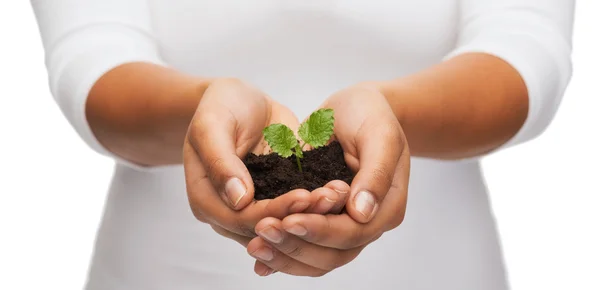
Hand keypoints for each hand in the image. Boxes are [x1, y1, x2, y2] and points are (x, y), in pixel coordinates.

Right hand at [183, 78, 348, 244]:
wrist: (240, 99)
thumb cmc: (220, 105)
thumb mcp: (212, 124)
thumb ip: (221, 161)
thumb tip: (238, 199)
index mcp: (205, 199)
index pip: (240, 219)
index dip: (273, 211)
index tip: (303, 195)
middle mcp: (228, 212)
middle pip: (265, 228)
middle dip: (300, 215)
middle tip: (332, 197)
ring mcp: (254, 208)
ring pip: (284, 224)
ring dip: (314, 214)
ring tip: (339, 194)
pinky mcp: (275, 199)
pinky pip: (296, 209)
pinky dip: (317, 204)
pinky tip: (338, 192)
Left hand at [247, 84, 409, 275]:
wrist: (358, 109)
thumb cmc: (371, 115)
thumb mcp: (379, 135)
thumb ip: (375, 173)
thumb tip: (362, 213)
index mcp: (387, 208)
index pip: (352, 233)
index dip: (320, 230)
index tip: (288, 220)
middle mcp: (366, 224)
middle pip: (332, 255)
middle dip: (296, 245)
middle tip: (262, 229)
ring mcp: (344, 226)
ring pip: (316, 259)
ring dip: (285, 255)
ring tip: (254, 244)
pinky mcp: (323, 221)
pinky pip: (305, 247)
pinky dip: (283, 256)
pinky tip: (259, 258)